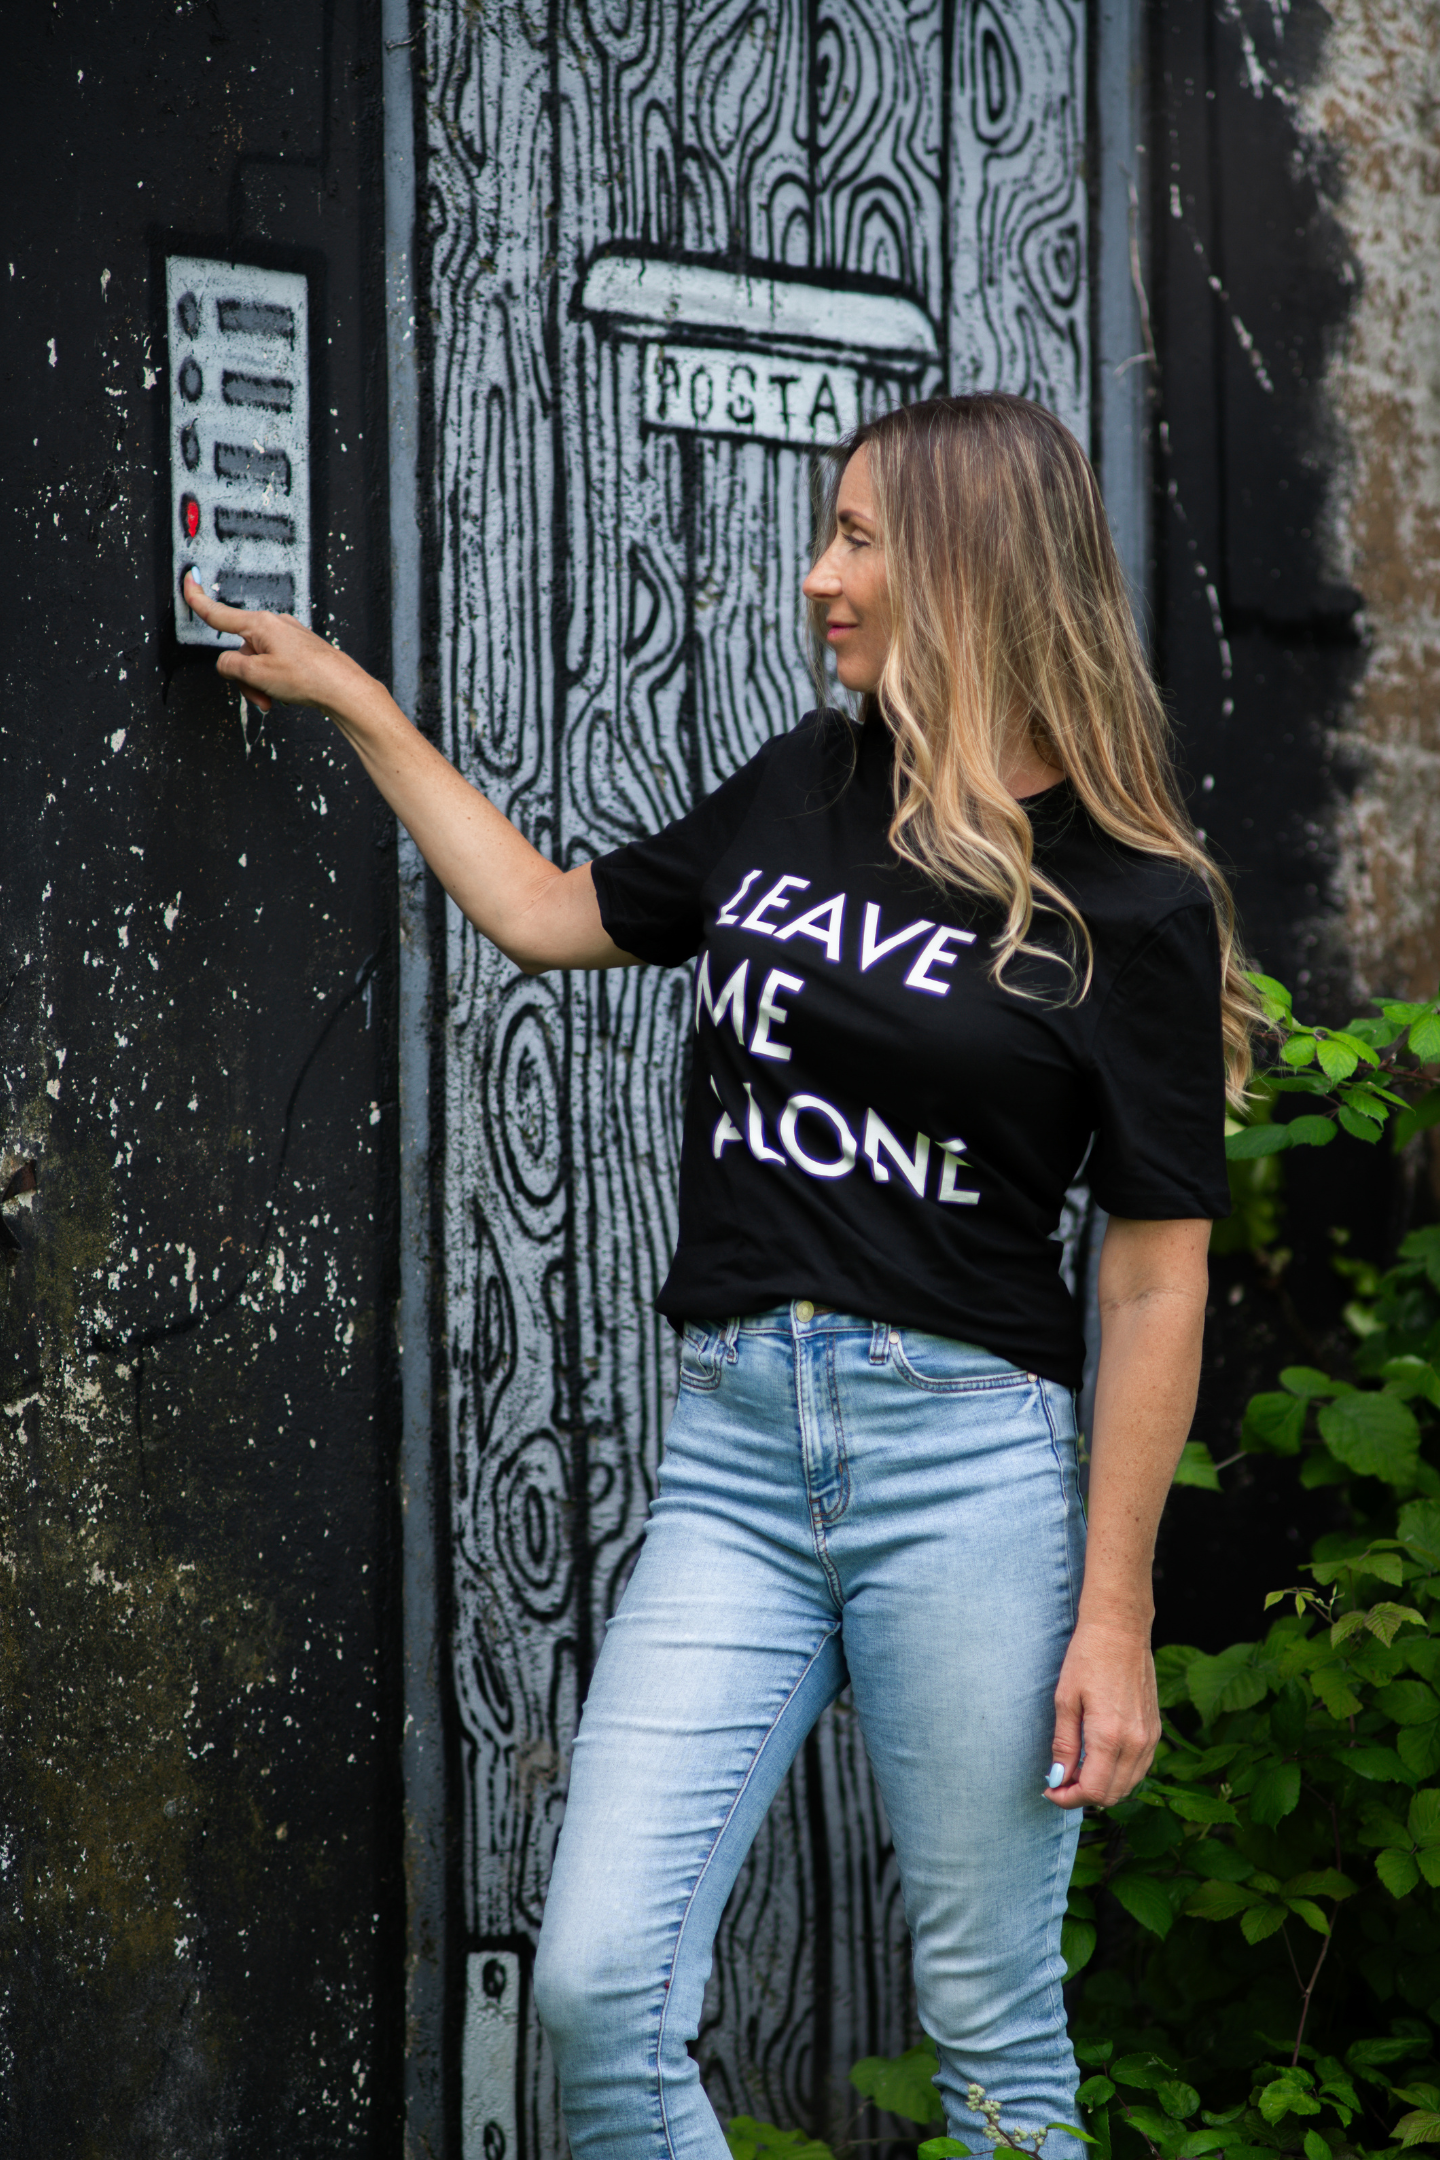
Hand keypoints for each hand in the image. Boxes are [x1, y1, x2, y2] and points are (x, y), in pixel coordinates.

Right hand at [182, 574, 367, 714]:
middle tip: (260, 696)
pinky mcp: (302, 649)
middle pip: (242, 651)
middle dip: (245, 676)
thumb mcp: (258, 675)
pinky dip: (276, 681)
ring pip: (259, 661)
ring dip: (262, 683)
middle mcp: (276, 624)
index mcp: (261, 624)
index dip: (198, 599)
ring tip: (276, 698)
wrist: (345, 689)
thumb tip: (227, 663)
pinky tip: (289, 694)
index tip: (188, 581)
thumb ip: (231, 667)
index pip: (219, 612)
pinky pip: (277, 664)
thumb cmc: (309, 677)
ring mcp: (290, 636)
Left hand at [1045, 1614, 1159, 1808]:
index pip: (1092, 1790)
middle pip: (1111, 1795)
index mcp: (1109, 1737)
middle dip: (1082, 1796)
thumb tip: (1058, 1777)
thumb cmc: (1088, 1658)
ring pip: (1128, 1785)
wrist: (1120, 1630)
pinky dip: (1120, 1775)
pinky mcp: (1155, 1730)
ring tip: (1077, 1771)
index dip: (1068, 1798)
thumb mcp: (1066, 1700)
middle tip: (1060, 1782)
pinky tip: (1099, 1760)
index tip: (1050, 1790)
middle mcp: (1135, 1743)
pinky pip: (1140, 1769)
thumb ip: (1064, 1744)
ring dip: (1102, 1787)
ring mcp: (1149, 1738)